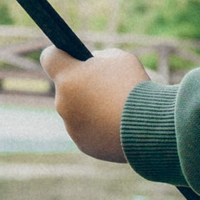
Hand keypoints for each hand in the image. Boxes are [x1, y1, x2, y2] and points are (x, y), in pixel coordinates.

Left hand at [40, 45, 147, 161]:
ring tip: (117, 109)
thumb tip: (93, 64)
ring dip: (91, 108)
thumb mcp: (121, 59)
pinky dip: (99, 128)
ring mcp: (71, 126)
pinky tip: (118, 125)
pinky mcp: (83, 144)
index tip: (71, 57)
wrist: (149, 126)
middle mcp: (63, 102)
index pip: (49, 57)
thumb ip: (102, 58)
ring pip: (77, 111)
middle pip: (67, 88)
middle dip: (82, 85)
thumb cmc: (134, 87)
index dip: (61, 55)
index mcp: (68, 76)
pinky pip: (88, 131)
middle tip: (106, 86)